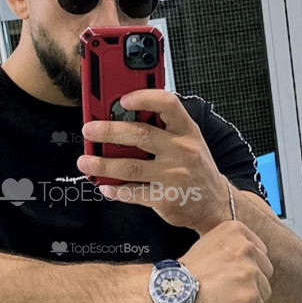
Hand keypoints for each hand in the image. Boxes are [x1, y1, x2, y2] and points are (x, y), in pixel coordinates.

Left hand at [77, 89, 229, 232]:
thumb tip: (122, 115)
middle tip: (89, 130)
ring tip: (86, 161)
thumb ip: (162, 126)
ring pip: (130, 167)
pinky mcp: (165, 198)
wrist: (215, 204)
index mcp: (187, 130)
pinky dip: (115, 189)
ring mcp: (174, 175)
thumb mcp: (188, 140)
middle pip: (140, 135)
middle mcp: (182, 150)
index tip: (122, 98)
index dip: (144, 97)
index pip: (168, 104)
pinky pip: (133, 193)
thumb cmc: (196, 167)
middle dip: (109, 131)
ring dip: (102, 164)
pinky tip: (105, 185)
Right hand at [181, 221, 273, 302]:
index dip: (246, 267)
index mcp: (237, 232)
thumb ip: (233, 246)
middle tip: (226, 287)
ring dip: (247, 298)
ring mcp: (251, 274)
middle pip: (265, 272)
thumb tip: (251, 256)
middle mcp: (247, 249)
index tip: (232, 273)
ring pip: (263, 292)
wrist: (174, 292)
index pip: (260, 253)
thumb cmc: (187, 274)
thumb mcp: (209, 243)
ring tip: (223, 297)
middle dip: (250, 282)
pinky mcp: (251, 297)